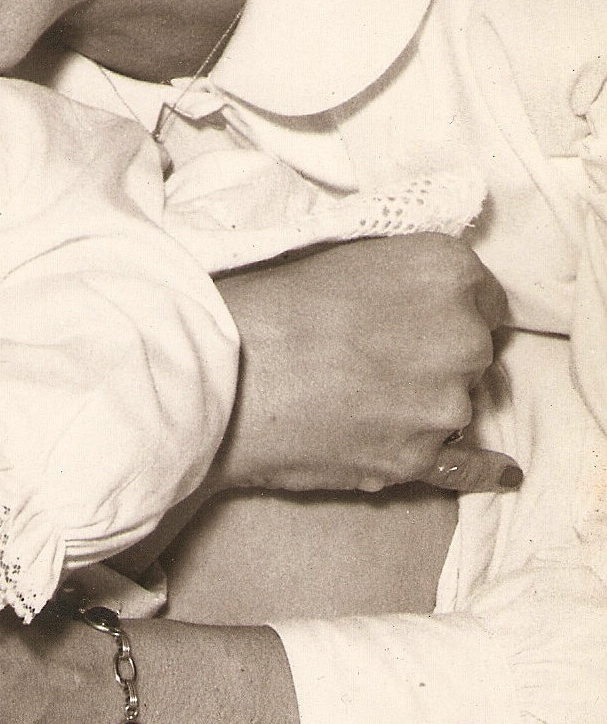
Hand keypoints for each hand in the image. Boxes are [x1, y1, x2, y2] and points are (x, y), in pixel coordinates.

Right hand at [215, 235, 518, 493]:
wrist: (221, 373)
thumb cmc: (265, 303)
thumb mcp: (336, 252)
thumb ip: (396, 273)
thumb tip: (414, 297)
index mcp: (444, 270)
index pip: (482, 294)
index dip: (447, 307)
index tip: (419, 316)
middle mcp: (462, 336)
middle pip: (473, 349)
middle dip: (438, 351)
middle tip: (376, 353)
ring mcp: (444, 404)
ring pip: (455, 402)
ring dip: (424, 399)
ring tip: (360, 395)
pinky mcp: (418, 458)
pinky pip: (466, 465)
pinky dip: (483, 467)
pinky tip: (502, 470)